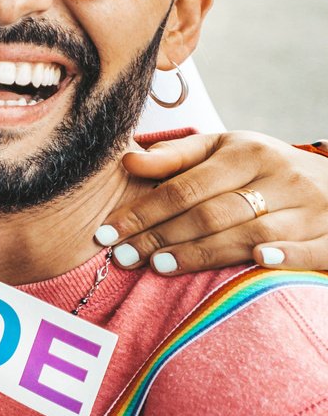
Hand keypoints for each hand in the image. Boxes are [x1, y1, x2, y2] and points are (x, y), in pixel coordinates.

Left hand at [100, 132, 327, 272]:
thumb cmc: (265, 168)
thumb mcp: (225, 150)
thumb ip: (177, 156)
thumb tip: (128, 162)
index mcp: (248, 152)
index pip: (186, 187)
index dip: (144, 210)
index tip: (108, 230)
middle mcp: (280, 177)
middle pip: (212, 212)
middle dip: (162, 235)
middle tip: (124, 255)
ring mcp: (310, 207)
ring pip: (251, 232)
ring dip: (203, 252)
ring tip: (159, 265)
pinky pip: (308, 248)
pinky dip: (285, 255)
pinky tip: (258, 261)